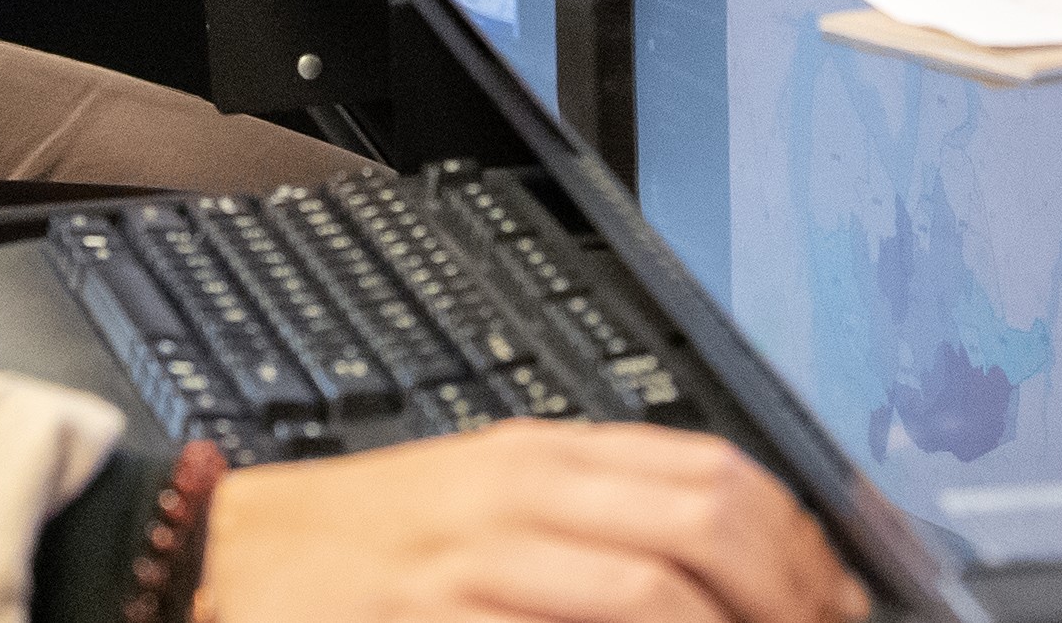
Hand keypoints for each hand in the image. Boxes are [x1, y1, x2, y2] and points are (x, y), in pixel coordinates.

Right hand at [201, 422, 863, 622]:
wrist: (222, 554)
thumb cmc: (358, 542)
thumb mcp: (483, 496)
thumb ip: (591, 515)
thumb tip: (715, 554)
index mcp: (540, 454)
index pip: (710, 468)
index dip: (797, 534)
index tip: (838, 589)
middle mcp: (519, 494)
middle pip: (702, 526)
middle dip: (788, 592)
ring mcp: (475, 562)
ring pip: (651, 591)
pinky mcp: (432, 618)